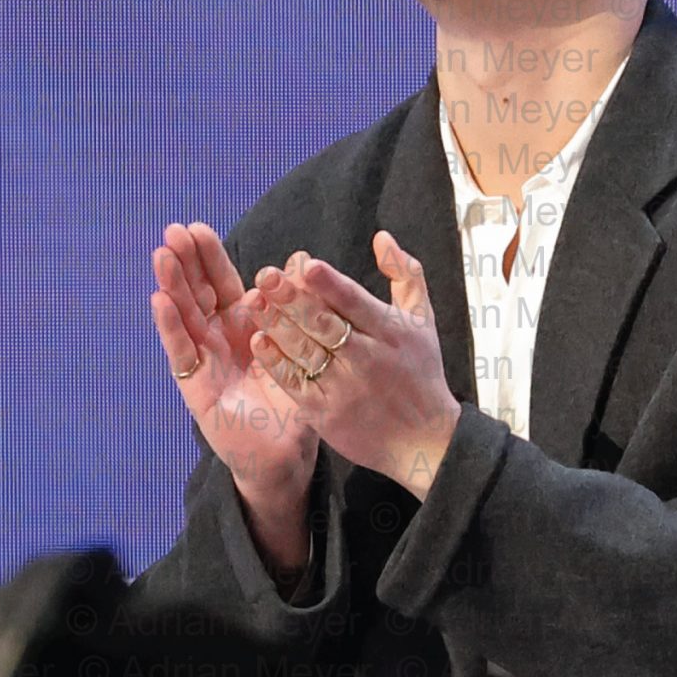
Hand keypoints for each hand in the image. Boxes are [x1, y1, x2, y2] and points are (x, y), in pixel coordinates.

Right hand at [150, 222, 315, 501]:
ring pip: (186, 315)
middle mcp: (220, 336)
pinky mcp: (195, 385)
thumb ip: (297, 302)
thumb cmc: (294, 398)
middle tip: (173, 230)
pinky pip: (182, 351)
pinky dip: (172, 326)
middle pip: (198, 292)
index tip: (197, 227)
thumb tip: (301, 258)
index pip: (221, 281)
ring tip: (162, 256)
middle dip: (185, 262)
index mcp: (245, 323)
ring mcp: (204, 358)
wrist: (285, 452)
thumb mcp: (299, 346)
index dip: (209, 256)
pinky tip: (160, 301)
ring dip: (173, 286)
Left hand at [250, 231, 460, 498]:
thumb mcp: (424, 320)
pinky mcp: (327, 413)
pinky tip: (260, 341)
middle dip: (292, 298)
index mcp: (392, 332)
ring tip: (252, 301)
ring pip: (305, 351)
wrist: (424, 440)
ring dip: (276, 325)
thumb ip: (406, 274)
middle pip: (324, 324)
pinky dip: (277, 362)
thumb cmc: (421, 373)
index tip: (305, 265)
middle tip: (265, 275)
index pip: (357, 303)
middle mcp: (369, 358)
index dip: (330, 284)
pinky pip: (296, 383)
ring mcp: (346, 387)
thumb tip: (381, 237)